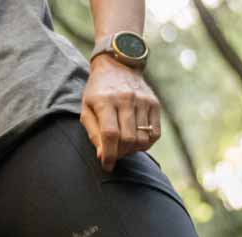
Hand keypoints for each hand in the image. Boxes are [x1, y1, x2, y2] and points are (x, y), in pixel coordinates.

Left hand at [80, 57, 161, 171]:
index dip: (109, 155)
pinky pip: (155, 133)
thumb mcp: (87, 109)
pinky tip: (137, 142)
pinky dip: (146, 143)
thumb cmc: (98, 91)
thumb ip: (93, 133)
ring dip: (133, 150)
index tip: (107, 166)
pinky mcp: (154, 103)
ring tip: (124, 147)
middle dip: (120, 153)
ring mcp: (143, 100)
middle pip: (128, 139)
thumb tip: (102, 156)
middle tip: (114, 154)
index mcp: (105, 101)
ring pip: (142, 138)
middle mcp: (126, 99)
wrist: (117, 65)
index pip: (110, 135)